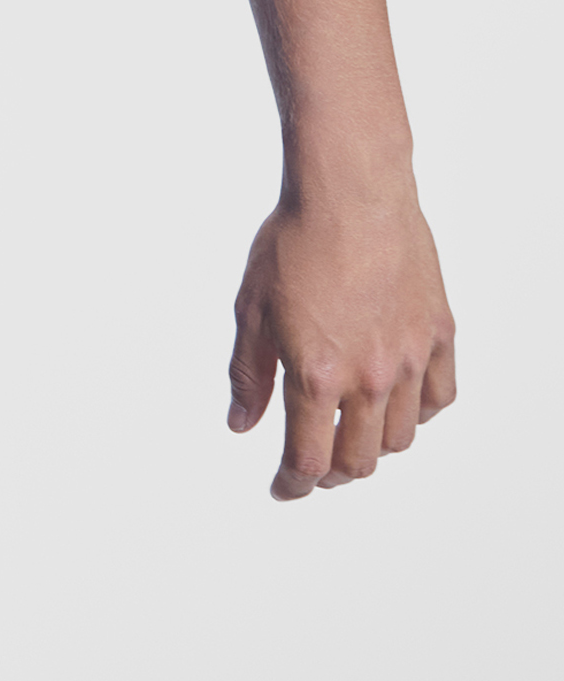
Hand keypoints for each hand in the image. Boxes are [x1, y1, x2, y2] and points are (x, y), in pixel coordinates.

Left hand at [228, 186, 455, 499]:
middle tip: (314, 466)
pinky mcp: (439, 334)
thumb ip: (248, 374)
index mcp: (317, 374)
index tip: (283, 489)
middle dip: (331, 474)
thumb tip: (241, 423)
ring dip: (373, 447)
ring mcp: (410, 357)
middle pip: (358, 460)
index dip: (293, 485)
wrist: (350, 191)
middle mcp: (369, 376)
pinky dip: (420, 413)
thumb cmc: (295, 239)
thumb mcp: (251, 308)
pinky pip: (439, 397)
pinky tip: (400, 405)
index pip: (308, 461)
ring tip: (351, 434)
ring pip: (400, 436)